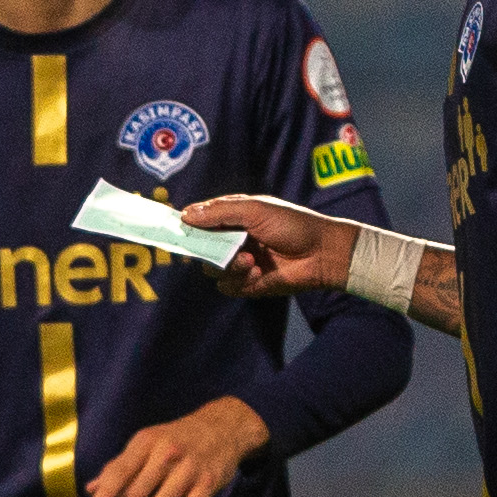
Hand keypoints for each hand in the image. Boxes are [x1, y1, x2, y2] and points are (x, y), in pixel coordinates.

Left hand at [86, 396, 270, 496]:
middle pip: (136, 493)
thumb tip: (90, 489)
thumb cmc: (176, 438)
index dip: (106, 493)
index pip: (120, 471)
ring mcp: (188, 470)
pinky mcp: (207, 483)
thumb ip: (119, 465)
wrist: (222, 427)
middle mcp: (166, 454)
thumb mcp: (147, 442)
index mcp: (146, 442)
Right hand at [182, 193, 354, 298]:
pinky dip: (239, 281)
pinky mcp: (248, 284)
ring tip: (250, 261)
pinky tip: (258, 273)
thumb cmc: (292, 224)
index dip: (189, 225)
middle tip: (218, 248)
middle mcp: (234, 240)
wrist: (321, 253)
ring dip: (228, 266)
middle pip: (202, 248)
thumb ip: (220, 212)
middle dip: (208, 249)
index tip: (175, 227)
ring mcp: (240, 263)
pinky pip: (227, 287)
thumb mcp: (255, 209)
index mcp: (235, 218)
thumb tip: (185, 214)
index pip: (202, 221)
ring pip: (212, 269)